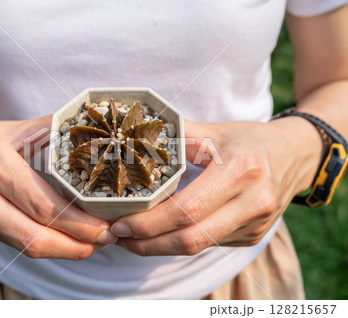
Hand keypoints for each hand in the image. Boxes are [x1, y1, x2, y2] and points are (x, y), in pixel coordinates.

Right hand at [0, 114, 115, 259]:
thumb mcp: (7, 129)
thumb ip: (48, 134)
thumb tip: (90, 136)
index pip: (42, 205)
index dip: (78, 224)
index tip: (104, 228)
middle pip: (33, 237)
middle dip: (75, 246)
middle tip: (103, 241)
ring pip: (20, 246)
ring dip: (59, 249)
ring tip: (86, 242)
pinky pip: (7, 242)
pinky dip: (35, 241)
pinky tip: (53, 234)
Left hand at [110, 118, 321, 255]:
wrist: (296, 155)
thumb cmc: (250, 140)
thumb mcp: (215, 131)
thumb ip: (177, 136)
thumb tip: (135, 139)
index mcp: (242, 169)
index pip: (188, 209)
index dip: (150, 223)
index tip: (121, 223)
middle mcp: (253, 202)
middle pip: (191, 238)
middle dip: (148, 243)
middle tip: (119, 235)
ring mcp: (255, 224)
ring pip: (198, 246)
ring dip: (160, 246)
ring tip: (131, 238)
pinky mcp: (253, 236)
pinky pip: (208, 244)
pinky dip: (179, 242)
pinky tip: (160, 233)